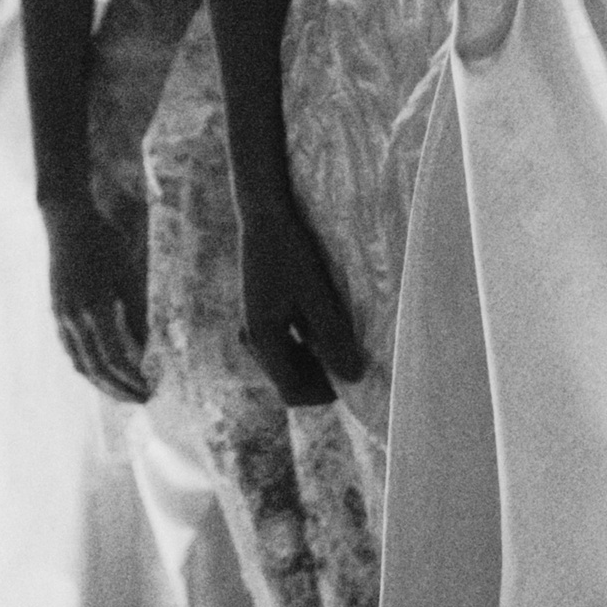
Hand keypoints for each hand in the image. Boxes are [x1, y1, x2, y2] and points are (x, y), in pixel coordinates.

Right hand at [44, 194, 150, 401]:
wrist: (67, 221)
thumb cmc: (104, 240)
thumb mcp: (127, 271)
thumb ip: (137, 309)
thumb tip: (150, 344)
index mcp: (92, 309)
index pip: (113, 358)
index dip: (131, 378)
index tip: (151, 389)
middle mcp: (72, 320)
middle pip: (95, 369)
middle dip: (119, 389)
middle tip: (142, 399)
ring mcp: (60, 318)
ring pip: (80, 363)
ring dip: (102, 383)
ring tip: (124, 391)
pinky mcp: (57, 313)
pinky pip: (72, 350)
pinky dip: (89, 366)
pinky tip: (103, 369)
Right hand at [237, 192, 366, 406]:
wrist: (265, 214)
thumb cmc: (292, 251)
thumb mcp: (317, 294)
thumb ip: (333, 336)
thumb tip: (353, 377)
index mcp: (262, 340)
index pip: (292, 392)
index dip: (324, 393)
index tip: (354, 377)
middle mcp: (252, 339)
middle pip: (288, 380)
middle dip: (321, 377)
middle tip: (353, 358)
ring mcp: (253, 326)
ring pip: (286, 362)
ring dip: (314, 361)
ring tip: (343, 340)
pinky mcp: (260, 313)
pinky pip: (283, 343)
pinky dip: (305, 344)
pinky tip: (326, 323)